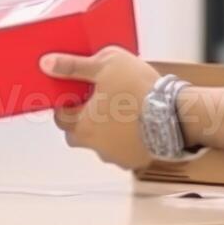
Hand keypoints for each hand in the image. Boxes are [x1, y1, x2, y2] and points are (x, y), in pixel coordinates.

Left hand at [40, 46, 160, 171]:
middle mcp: (95, 145)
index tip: (77, 93)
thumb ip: (73, 65)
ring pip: (101, 144)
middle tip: (98, 103)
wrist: (176, 114)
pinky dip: (126, 140)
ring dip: (106, 131)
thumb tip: (47, 63)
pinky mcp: (135, 160)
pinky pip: (123, 151)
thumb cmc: (141, 90)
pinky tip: (137, 124)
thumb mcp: (104, 64)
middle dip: (83, 121)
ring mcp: (116, 156)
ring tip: (123, 112)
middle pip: (77, 134)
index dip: (67, 103)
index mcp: (82, 124)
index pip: (60, 117)